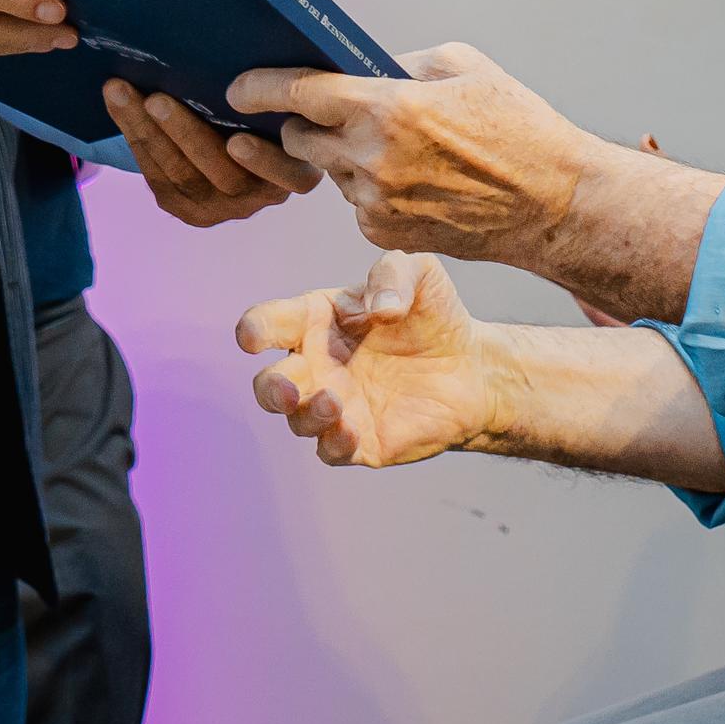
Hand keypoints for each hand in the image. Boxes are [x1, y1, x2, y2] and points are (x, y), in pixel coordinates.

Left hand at [105, 79, 319, 226]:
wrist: (238, 135)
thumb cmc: (269, 109)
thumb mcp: (284, 103)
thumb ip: (276, 92)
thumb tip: (249, 53)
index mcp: (298, 171)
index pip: (289, 174)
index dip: (262, 161)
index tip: (236, 142)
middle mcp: (261, 196)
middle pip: (220, 170)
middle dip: (183, 133)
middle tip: (155, 99)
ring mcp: (222, 208)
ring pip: (180, 174)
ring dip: (145, 130)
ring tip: (120, 92)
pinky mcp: (188, 209)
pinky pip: (158, 176)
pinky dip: (136, 137)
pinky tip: (119, 105)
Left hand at [231, 43, 599, 264]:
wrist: (554, 205)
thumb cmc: (518, 127)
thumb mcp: (464, 67)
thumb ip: (400, 63)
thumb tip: (360, 67)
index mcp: (389, 108)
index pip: (300, 93)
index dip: (260, 87)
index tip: (237, 87)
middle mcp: (372, 159)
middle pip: (300, 137)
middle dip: (301, 123)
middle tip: (318, 113)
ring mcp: (375, 203)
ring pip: (330, 173)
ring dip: (343, 158)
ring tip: (393, 148)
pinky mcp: (384, 235)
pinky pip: (355, 204)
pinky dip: (368, 190)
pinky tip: (410, 181)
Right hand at [240, 253, 514, 466]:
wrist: (471, 369)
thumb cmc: (434, 316)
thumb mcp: (421, 275)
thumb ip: (395, 273)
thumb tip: (380, 308)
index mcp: (315, 320)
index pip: (268, 323)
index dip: (253, 330)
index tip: (254, 338)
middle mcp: (316, 365)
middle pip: (269, 384)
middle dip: (270, 388)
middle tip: (289, 388)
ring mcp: (334, 405)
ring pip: (296, 419)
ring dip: (307, 414)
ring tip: (335, 403)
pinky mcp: (358, 440)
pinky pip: (329, 450)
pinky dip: (333, 443)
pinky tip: (351, 432)